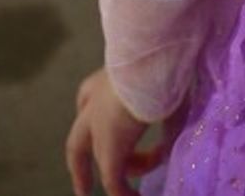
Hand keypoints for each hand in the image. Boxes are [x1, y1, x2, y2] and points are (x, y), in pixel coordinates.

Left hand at [65, 68, 166, 195]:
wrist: (152, 62)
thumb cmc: (163, 67)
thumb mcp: (166, 89)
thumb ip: (166, 118)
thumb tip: (167, 145)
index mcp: (105, 81)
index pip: (87, 99)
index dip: (91, 116)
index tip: (97, 124)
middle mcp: (94, 105)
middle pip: (78, 143)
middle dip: (80, 167)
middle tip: (83, 189)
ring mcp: (97, 128)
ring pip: (100, 161)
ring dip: (123, 175)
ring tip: (133, 195)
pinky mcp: (108, 150)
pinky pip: (113, 180)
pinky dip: (123, 194)